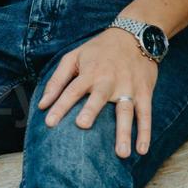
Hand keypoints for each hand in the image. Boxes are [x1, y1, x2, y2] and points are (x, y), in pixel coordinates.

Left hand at [37, 27, 158, 158]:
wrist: (135, 34)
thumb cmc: (98, 50)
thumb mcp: (74, 57)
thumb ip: (56, 81)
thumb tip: (42, 105)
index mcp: (89, 73)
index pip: (72, 90)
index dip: (60, 106)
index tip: (49, 123)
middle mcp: (108, 81)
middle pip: (99, 97)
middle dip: (91, 110)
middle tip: (83, 126)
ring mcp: (128, 87)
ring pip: (126, 111)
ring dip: (124, 132)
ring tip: (121, 154)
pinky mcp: (144, 92)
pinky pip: (146, 114)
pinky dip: (145, 132)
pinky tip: (142, 150)